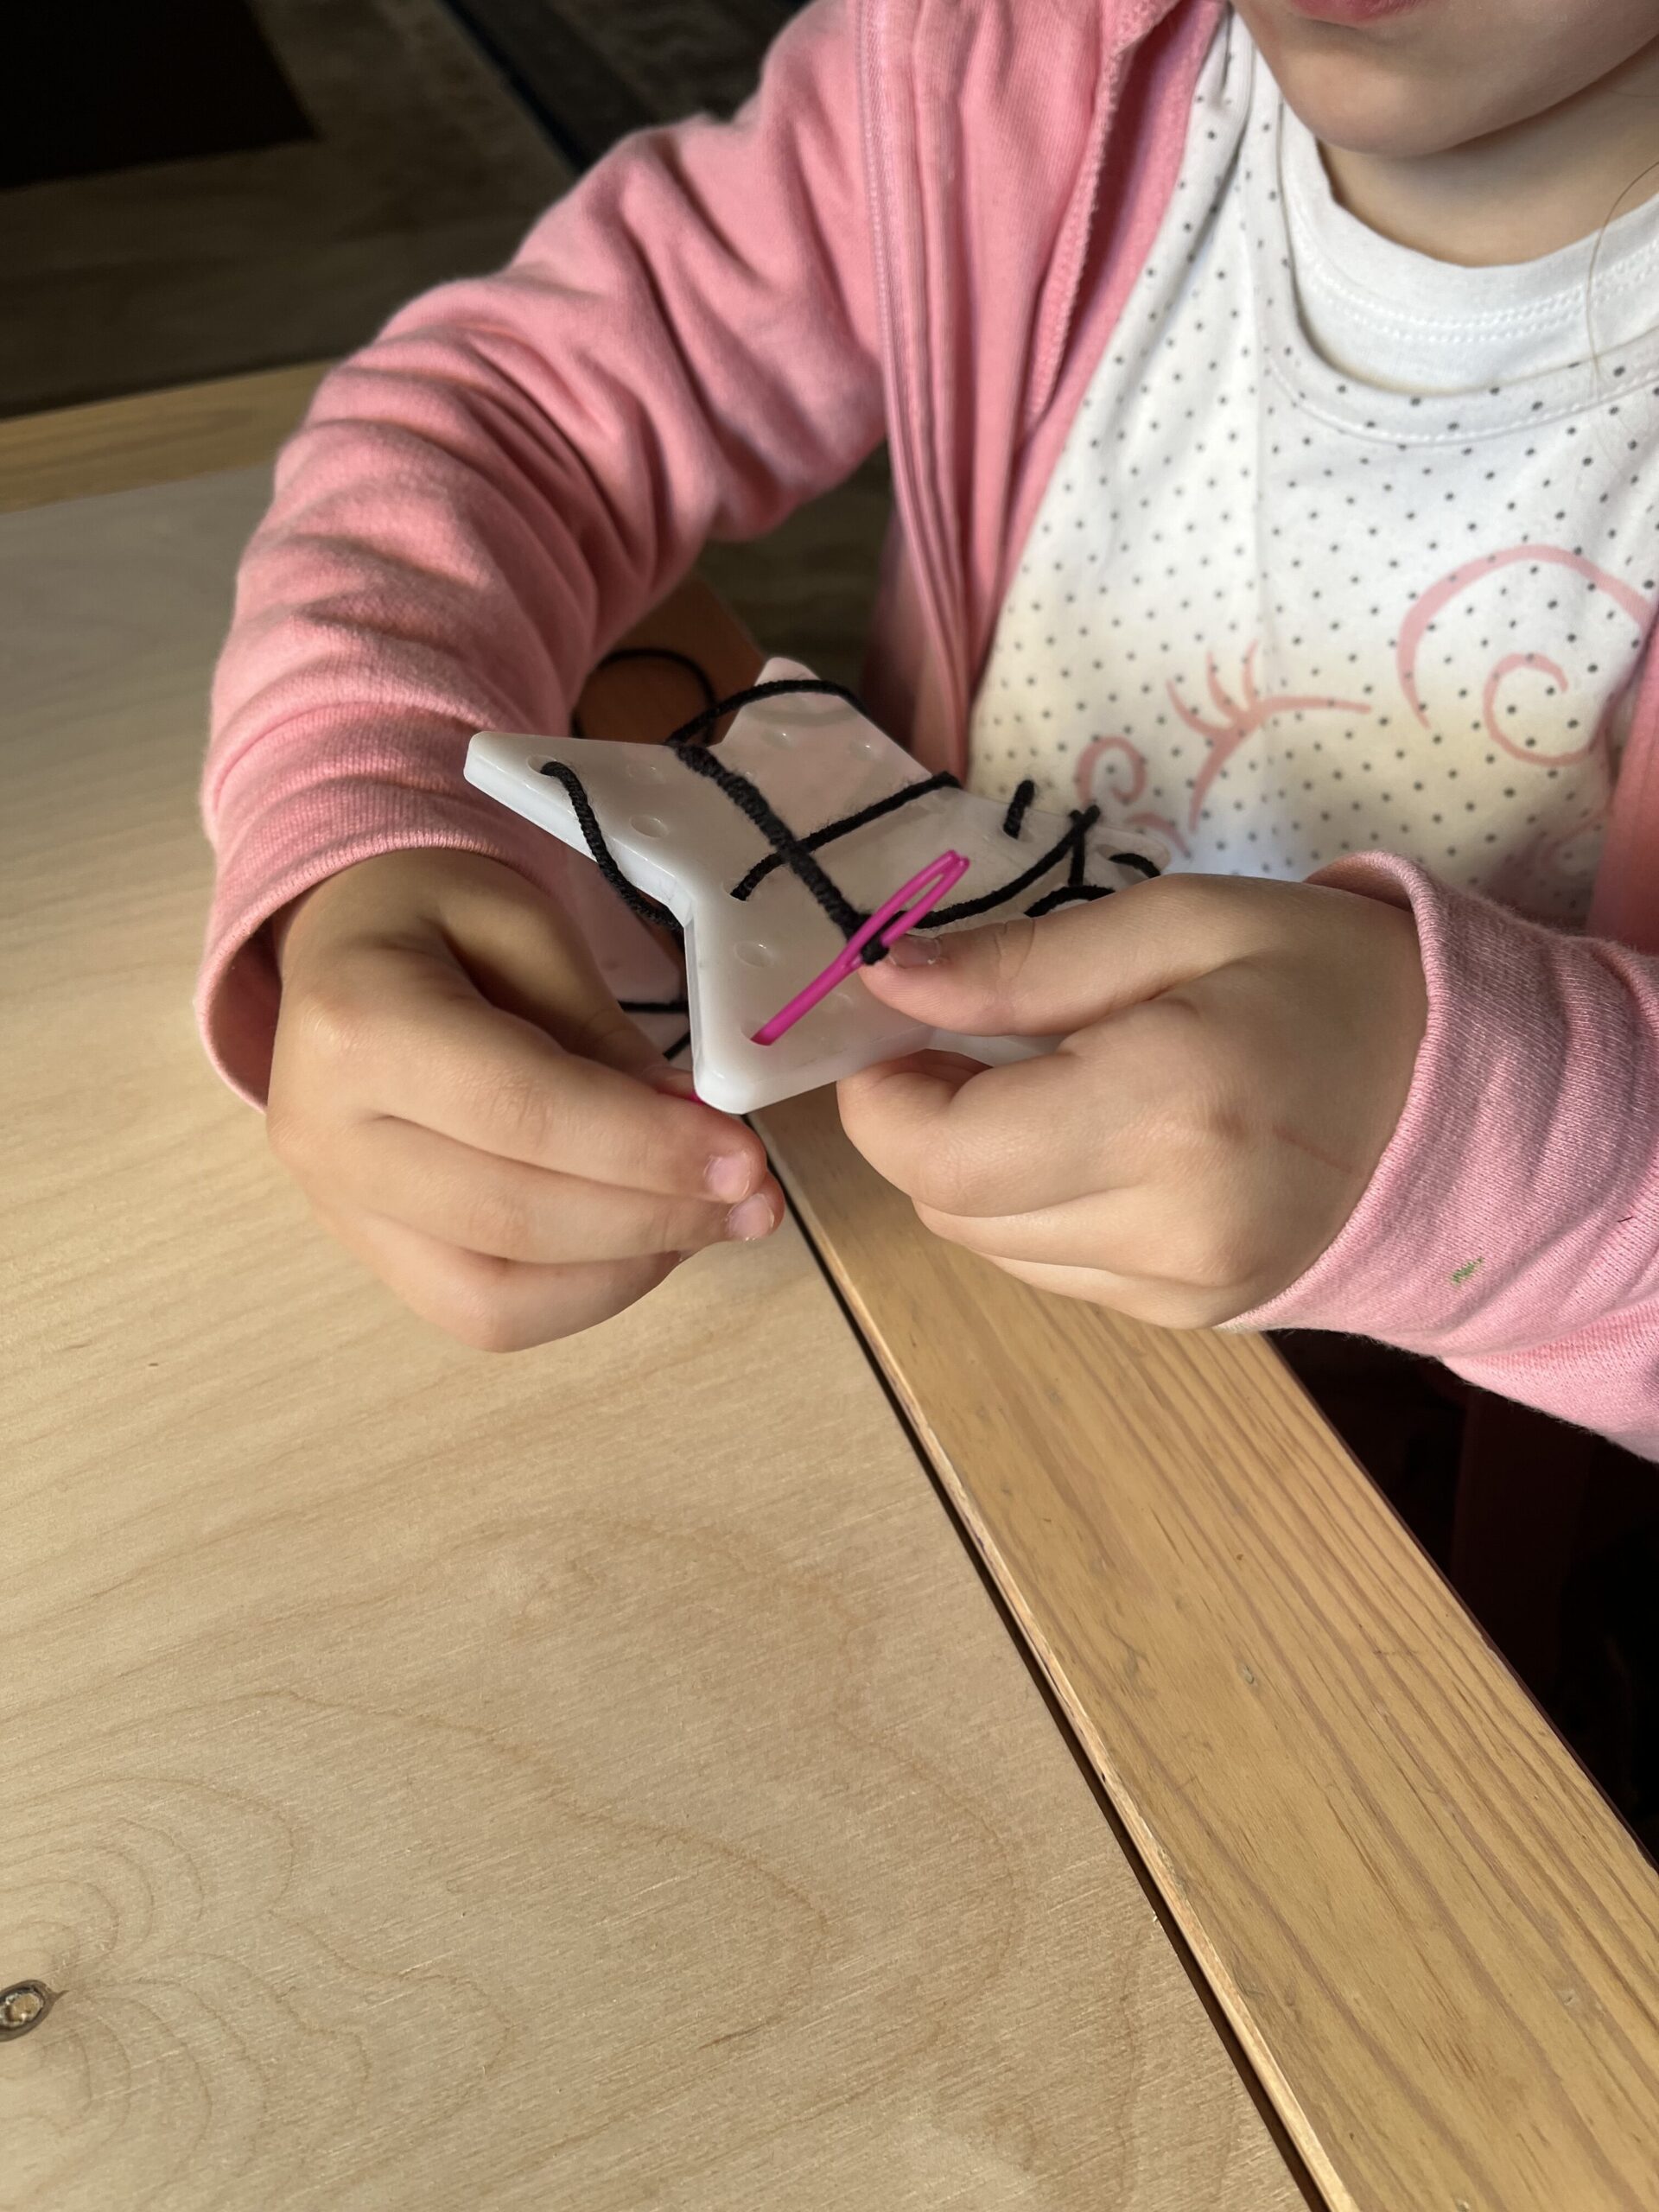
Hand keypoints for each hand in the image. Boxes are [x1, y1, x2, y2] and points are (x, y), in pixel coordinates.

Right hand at [267, 849, 780, 1348]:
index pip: (523, 1112)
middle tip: (756, 1199)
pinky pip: (478, 1314)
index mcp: (359, 1023)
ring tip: (710, 1224)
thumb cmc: (440, 916)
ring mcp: (334, 1207)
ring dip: (623, 1273)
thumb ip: (601, 1037)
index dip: (648, 1148)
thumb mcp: (530, 930)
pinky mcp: (364, 1250)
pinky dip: (579, 1295)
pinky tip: (646, 1245)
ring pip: (492, 1300)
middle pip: (512, 1217)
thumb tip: (693, 1137)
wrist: (342, 941)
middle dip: (655, 1218)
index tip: (749, 1159)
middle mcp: (324, 1133)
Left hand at [838, 874, 1425, 1326]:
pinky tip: (1098, 1142)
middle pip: (951, 1205)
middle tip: (970, 1043)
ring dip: (978, 1168)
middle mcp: (1167, 1226)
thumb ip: (1026, 960)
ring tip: (1049, 1087)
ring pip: (989, 1245)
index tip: (899, 1029)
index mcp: (1167, 1111)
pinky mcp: (1187, 1316)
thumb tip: (884, 981)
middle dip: (925, 1124)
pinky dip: (1037, 1205)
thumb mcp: (1187, 921)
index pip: (942, 1155)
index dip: (884, 1098)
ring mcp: (1180, 1289)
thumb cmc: (1333, 982)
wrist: (1477, 1103)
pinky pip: (1051, 1268)